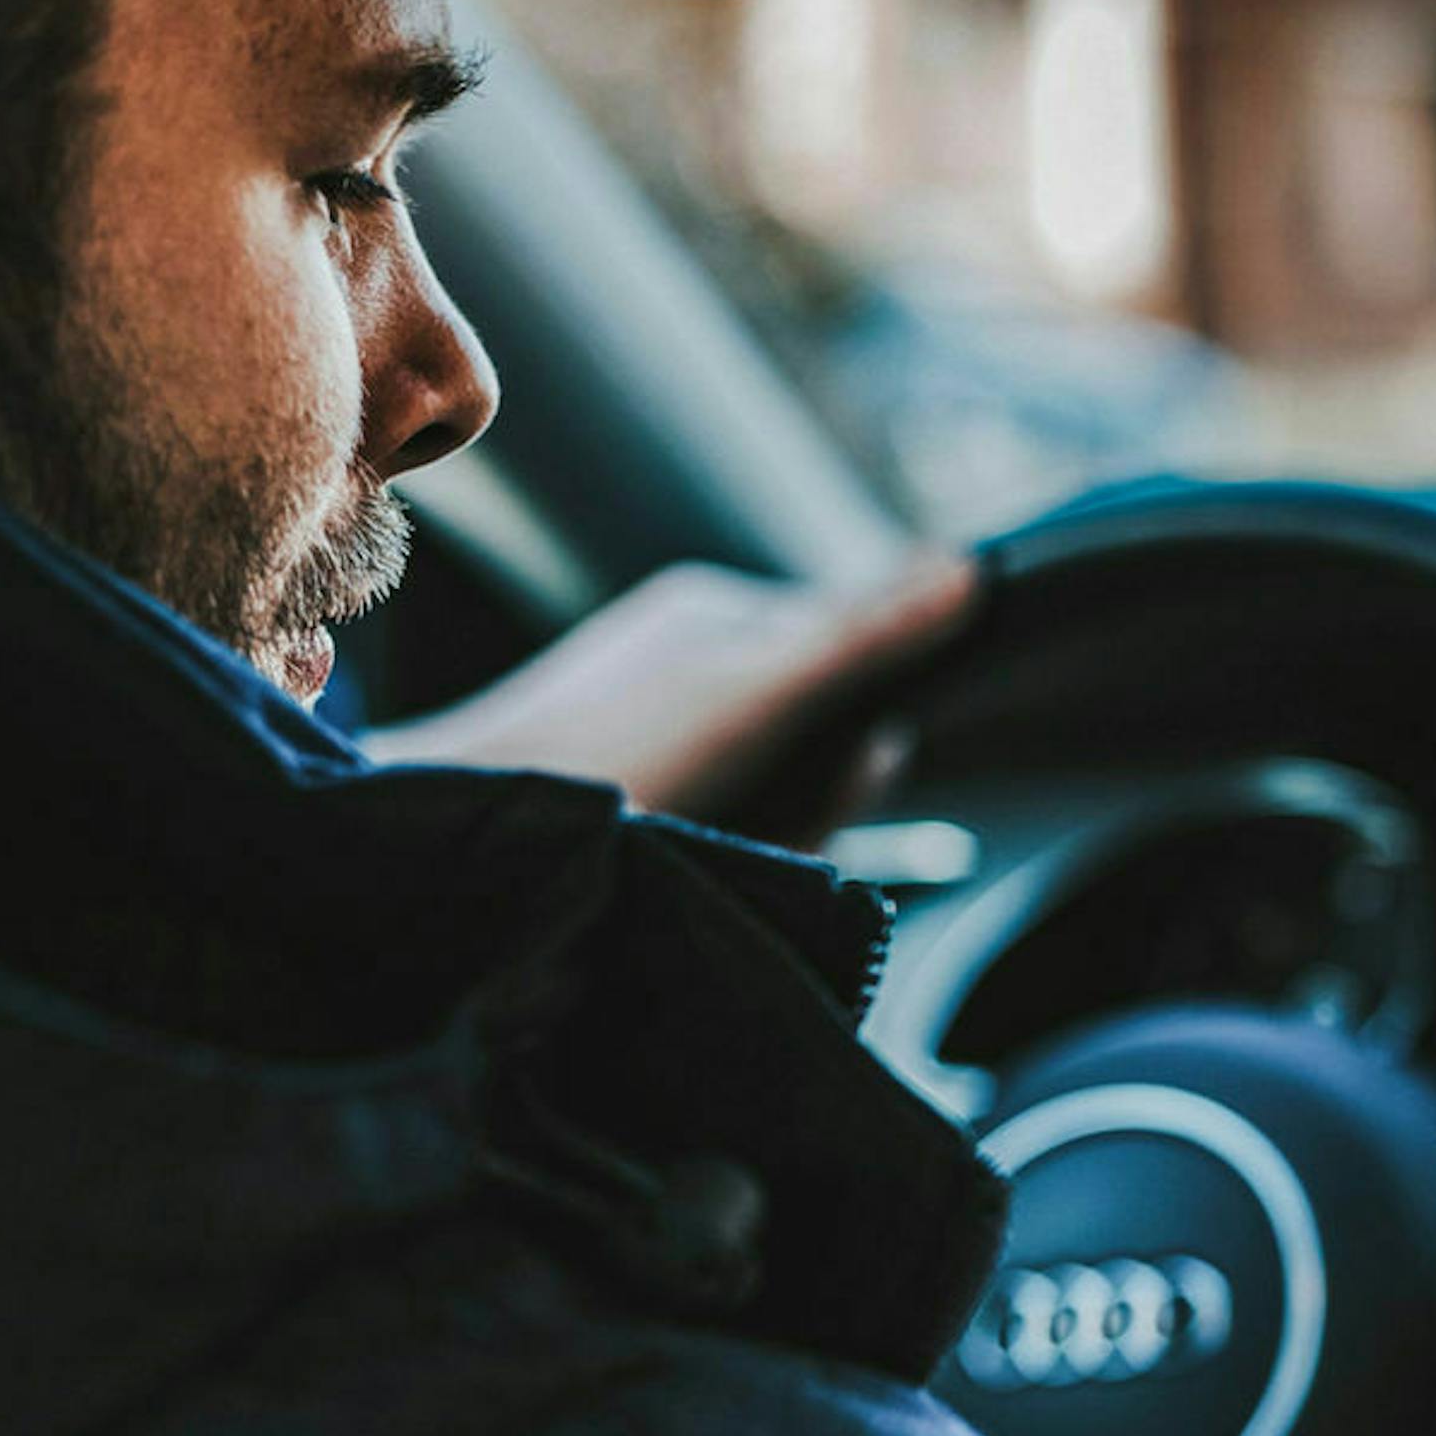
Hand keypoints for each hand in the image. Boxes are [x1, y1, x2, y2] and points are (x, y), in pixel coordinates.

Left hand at [370, 556, 978, 837]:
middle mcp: (681, 663)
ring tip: (713, 849)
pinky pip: (715, 829)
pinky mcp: (620, 798)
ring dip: (772, 836)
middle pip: (814, 733)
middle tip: (767, 824)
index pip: (851, 653)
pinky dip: (721, 858)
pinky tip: (680, 865)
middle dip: (817, 797)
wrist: (466, 843)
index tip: (843, 771)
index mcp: (713, 614)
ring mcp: (648, 731)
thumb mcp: (761, 689)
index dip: (865, 734)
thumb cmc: (611, 755)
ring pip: (768, 792)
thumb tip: (969, 570)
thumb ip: (864, 633)